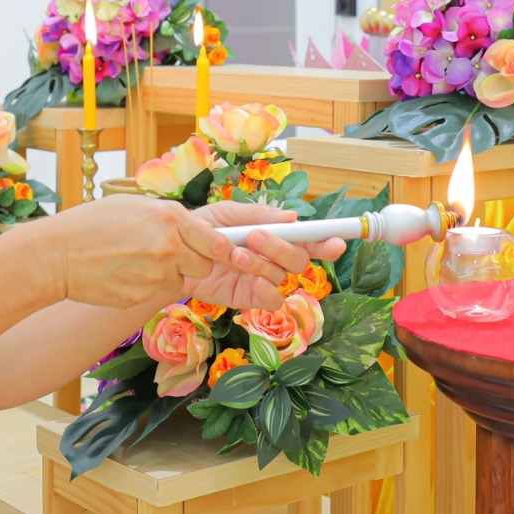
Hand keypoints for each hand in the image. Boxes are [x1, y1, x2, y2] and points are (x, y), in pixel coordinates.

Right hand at [32, 196, 229, 309]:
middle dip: (194, 262)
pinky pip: (156, 293)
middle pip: (204, 266)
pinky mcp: (142, 298)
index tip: (220, 250)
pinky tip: (123, 273)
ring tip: (137, 261)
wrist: (58, 255)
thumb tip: (194, 230)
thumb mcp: (136, 205)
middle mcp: (169, 249)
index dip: (220, 248)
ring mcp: (156, 277)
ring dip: (168, 274)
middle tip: (172, 254)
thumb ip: (169, 218)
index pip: (216, 241)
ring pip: (179, 281)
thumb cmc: (92, 223)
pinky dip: (146, 286)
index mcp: (170, 220)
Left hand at [187, 200, 347, 311]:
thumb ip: (258, 215)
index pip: (309, 240)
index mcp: (275, 235)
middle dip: (280, 247)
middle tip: (254, 236)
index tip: (337, 241)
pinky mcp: (249, 298)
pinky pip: (271, 301)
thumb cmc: (204, 228)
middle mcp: (275, 259)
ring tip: (235, 255)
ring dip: (261, 264)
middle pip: (299, 260)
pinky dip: (265, 291)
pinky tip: (250, 281)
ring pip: (281, 277)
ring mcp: (263, 280)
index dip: (326, 241)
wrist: (176, 252)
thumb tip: (292, 217)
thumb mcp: (228, 213)